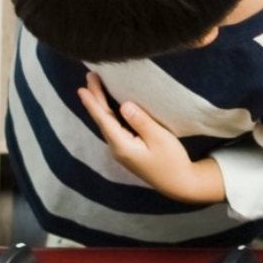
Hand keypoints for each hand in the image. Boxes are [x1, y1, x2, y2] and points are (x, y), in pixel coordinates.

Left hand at [77, 73, 224, 204]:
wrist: (179, 183)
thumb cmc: (172, 161)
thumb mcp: (160, 138)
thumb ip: (141, 121)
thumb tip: (124, 105)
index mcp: (122, 145)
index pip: (104, 119)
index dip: (93, 102)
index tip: (82, 87)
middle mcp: (117, 149)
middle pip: (103, 120)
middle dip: (96, 99)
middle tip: (89, 78)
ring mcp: (121, 152)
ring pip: (107, 125)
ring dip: (101, 107)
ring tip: (94, 90)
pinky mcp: (128, 152)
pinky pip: (114, 129)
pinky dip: (109, 116)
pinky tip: (108, 109)